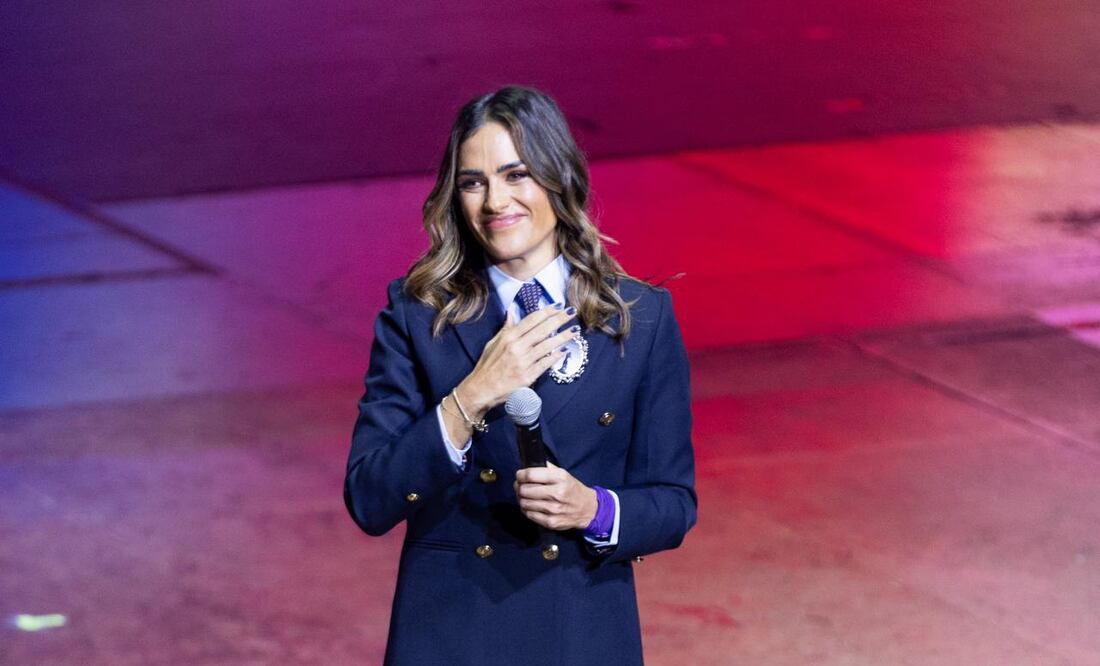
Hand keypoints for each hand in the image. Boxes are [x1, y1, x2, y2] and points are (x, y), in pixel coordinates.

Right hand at [456, 306, 578, 415]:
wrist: (482, 389)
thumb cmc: (487, 366)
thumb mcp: (493, 343)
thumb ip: (506, 328)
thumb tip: (512, 312)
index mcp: (509, 337)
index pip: (532, 320)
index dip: (547, 311)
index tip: (558, 305)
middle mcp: (517, 347)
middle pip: (542, 329)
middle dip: (559, 319)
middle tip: (571, 311)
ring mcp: (523, 362)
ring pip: (547, 345)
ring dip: (563, 337)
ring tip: (575, 330)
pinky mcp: (528, 376)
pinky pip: (545, 364)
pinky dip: (556, 356)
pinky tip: (565, 350)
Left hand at [514, 461, 597, 530]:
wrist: (587, 509)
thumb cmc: (572, 489)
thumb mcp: (564, 474)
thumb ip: (546, 468)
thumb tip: (528, 465)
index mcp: (560, 478)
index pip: (530, 475)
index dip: (520, 475)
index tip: (519, 475)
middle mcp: (557, 493)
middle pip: (524, 490)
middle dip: (519, 487)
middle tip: (520, 486)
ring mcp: (553, 509)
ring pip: (524, 503)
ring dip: (521, 498)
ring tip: (525, 496)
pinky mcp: (551, 522)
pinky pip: (529, 514)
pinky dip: (526, 509)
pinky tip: (531, 505)